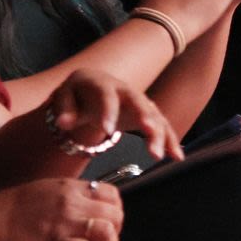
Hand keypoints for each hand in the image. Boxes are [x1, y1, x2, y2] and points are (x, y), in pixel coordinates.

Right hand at [0, 177, 123, 240]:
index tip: (107, 221)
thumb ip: (72, 196)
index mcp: (70, 187)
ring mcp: (65, 223)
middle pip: (116, 214)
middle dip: (115, 231)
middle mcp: (72, 203)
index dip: (115, 210)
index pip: (112, 194)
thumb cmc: (16, 207)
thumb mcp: (48, 189)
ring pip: (108, 232)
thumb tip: (92, 209)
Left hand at [46, 69, 180, 161]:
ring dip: (159, 134)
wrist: (91, 88)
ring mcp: (139, 102)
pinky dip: (170, 140)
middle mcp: (125, 90)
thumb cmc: (76, 94)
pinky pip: (162, 126)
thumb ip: (64, 111)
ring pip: (154, 116)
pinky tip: (177, 156)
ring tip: (160, 156)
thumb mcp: (64, 98)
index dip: (107, 110)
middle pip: (138, 102)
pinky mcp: (147, 115)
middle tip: (148, 133)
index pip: (106, 96)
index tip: (107, 129)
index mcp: (102, 84)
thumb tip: (63, 122)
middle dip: (145, 117)